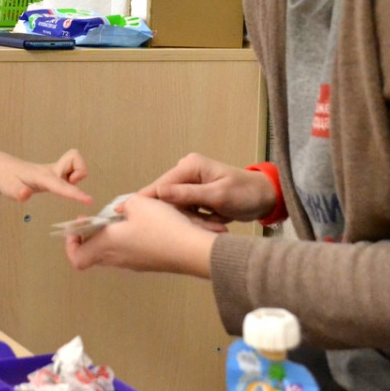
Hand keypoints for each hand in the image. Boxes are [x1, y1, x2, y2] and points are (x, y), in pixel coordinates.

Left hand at [0, 148, 91, 204]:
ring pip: (76, 162)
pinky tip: (64, 185)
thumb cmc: (6, 178)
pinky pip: (74, 168)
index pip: (60, 184)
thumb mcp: (7, 187)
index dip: (75, 193)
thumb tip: (25, 195)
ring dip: (78, 172)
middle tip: (71, 182)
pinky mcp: (58, 174)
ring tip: (67, 183)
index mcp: (42, 176)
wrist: (3, 168)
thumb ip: (16, 191)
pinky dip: (75, 175)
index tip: (90, 201)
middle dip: (80, 170)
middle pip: (75, 159)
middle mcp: (52, 171)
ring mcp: (56, 171)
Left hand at [63, 194, 215, 276]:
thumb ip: (124, 204)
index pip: (78, 258)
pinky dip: (129, 241)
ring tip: (123, 219)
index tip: (78, 229)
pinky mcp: (149, 263)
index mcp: (108, 245)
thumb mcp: (139, 203)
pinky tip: (143, 225)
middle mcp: (118, 258)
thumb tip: (121, 209)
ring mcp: (134, 264)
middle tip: (98, 221)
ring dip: (111, 238)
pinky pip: (130, 254)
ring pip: (112, 254)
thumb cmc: (162, 227)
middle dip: (91, 238)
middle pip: (93, 255)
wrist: (192, 249)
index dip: (72, 245)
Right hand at [139, 153, 273, 224]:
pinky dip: (201, 221)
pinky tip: (218, 222)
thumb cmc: (246, 193)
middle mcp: (187, 172)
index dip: (144, 201)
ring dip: (196, 221)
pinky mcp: (197, 196)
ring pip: (179, 210)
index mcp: (190, 166)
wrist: (267, 197)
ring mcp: (192, 185)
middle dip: (184, 217)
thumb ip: (188, 195)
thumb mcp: (218, 195)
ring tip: (218, 223)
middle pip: (168, 200)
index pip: (160, 186)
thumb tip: (159, 193)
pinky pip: (190, 213)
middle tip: (207, 224)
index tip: (123, 213)